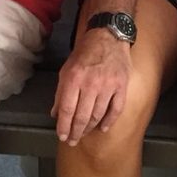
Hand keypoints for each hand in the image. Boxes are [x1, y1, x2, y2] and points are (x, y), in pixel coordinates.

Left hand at [51, 29, 130, 145]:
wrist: (107, 35)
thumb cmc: (85, 52)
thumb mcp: (67, 68)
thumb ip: (61, 91)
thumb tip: (55, 113)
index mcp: (74, 78)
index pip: (66, 109)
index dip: (63, 126)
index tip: (62, 136)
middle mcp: (90, 83)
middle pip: (81, 116)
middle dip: (75, 132)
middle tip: (72, 140)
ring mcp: (108, 85)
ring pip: (97, 115)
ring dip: (89, 128)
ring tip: (84, 134)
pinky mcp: (121, 85)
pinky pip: (115, 109)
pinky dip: (109, 121)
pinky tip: (102, 128)